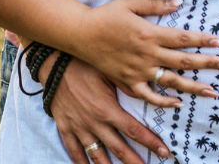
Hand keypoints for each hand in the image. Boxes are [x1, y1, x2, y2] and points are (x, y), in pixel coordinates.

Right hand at [49, 59, 170, 163]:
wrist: (53, 65)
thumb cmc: (83, 65)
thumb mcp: (109, 71)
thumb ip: (128, 85)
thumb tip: (150, 91)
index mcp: (107, 110)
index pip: (134, 131)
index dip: (151, 142)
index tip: (165, 151)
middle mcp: (94, 123)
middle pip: (119, 149)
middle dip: (135, 162)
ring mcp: (79, 127)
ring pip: (97, 155)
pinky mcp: (65, 127)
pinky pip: (73, 150)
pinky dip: (80, 161)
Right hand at [71, 0, 218, 106]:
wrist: (80, 34)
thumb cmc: (105, 15)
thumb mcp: (129, 3)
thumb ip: (155, 4)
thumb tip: (179, 3)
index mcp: (149, 33)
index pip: (183, 38)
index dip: (203, 40)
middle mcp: (147, 53)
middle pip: (184, 60)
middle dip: (208, 63)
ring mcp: (138, 70)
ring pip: (171, 81)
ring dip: (193, 87)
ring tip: (212, 92)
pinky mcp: (128, 81)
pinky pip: (149, 95)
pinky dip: (164, 101)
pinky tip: (178, 104)